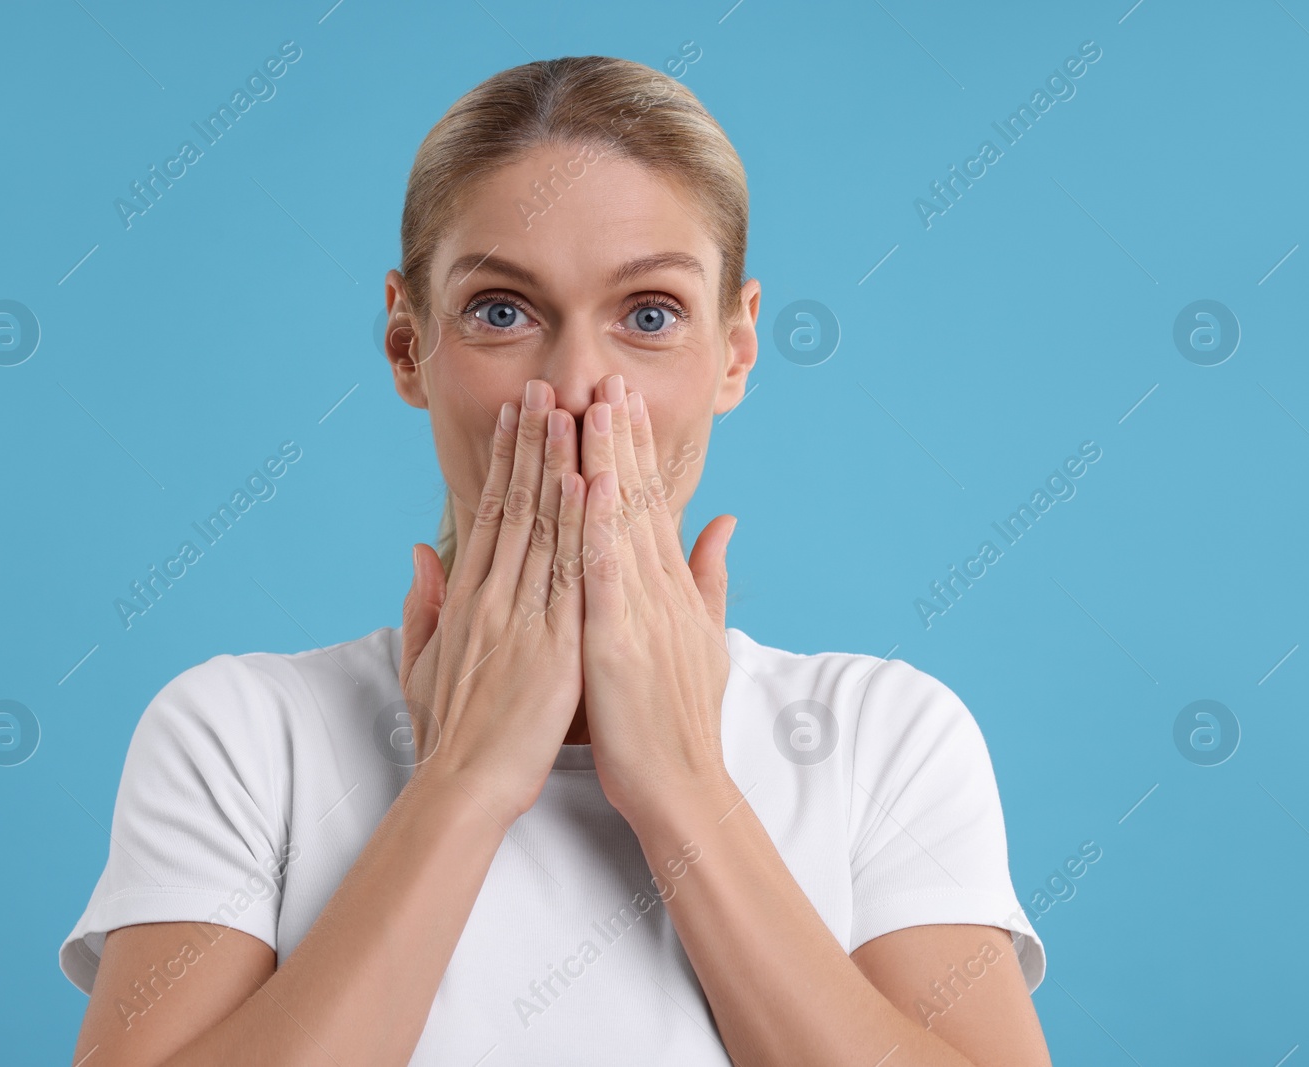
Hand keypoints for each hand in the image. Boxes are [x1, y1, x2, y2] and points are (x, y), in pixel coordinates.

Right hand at [398, 380, 584, 826]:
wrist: (464, 785)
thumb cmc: (447, 731)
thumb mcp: (420, 662)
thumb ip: (423, 603)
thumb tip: (421, 550)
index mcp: (466, 599)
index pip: (488, 513)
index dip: (504, 461)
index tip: (517, 416)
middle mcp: (492, 596)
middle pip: (514, 505)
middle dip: (531, 443)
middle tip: (545, 388)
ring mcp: (522, 617)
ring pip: (542, 526)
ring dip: (557, 464)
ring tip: (568, 411)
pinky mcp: (554, 643)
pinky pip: (569, 573)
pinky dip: (578, 525)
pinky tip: (588, 483)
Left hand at [577, 373, 737, 827]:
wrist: (682, 787)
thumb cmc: (680, 721)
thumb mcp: (704, 640)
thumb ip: (709, 577)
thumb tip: (722, 522)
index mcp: (666, 589)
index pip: (646, 504)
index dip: (630, 449)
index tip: (616, 400)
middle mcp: (655, 590)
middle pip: (635, 499)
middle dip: (618, 436)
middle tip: (605, 378)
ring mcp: (638, 612)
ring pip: (619, 523)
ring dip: (604, 461)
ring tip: (592, 406)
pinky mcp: (618, 641)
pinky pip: (604, 574)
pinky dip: (596, 526)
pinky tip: (586, 483)